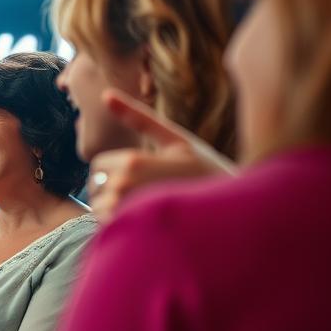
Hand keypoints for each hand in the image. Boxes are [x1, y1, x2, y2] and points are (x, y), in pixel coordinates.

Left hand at [87, 89, 237, 221]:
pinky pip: (112, 232)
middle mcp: (125, 188)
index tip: (139, 174)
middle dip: (112, 189)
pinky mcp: (134, 237)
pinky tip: (152, 224)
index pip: (98, 165)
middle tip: (147, 192)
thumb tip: (104, 93)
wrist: (235, 212)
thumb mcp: (175, 139)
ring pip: (101, 210)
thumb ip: (138, 117)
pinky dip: (124, 228)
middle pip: (95, 188)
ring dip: (117, 210)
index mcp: (132, 162)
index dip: (114, 169)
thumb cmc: (205, 170)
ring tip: (151, 207)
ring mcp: (127, 214)